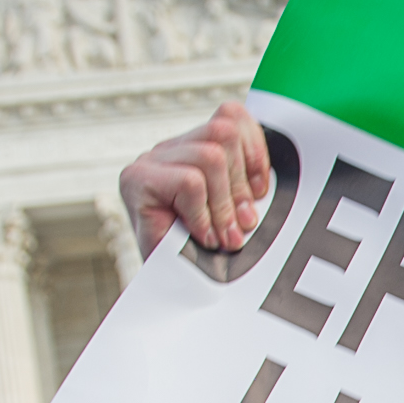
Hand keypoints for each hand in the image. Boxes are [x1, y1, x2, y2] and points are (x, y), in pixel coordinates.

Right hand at [121, 101, 270, 256]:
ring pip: (210, 155)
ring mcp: (149, 161)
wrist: (169, 287)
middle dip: (240, 183)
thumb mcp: (234, 209)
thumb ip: (245, 183)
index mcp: (195, 145)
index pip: (230, 115)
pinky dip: (203, 214)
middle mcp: (170, 147)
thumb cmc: (203, 251)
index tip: (261, 191)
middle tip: (244, 224)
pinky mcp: (136, 179)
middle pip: (223, 133)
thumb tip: (268, 176)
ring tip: (224, 236)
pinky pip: (190, 182)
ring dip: (224, 203)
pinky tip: (202, 236)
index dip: (254, 150)